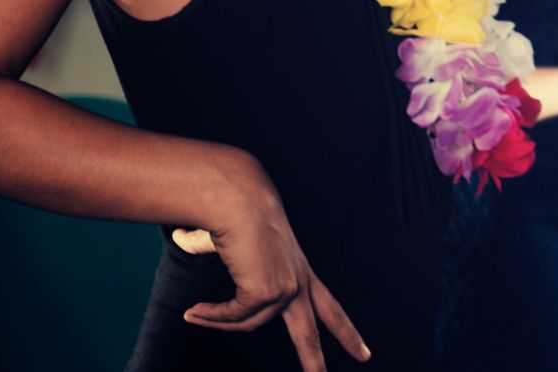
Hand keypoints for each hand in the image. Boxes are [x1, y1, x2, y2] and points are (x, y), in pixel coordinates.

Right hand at [172, 171, 367, 370]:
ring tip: (195, 313)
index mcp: (303, 272)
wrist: (240, 201)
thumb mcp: (251, 255)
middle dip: (316, 361)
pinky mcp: (266, 291)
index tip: (362, 352)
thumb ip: (245, 283)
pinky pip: (232, 317)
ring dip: (218, 321)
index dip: (346, 332)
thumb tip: (218, 311)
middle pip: (311, 331)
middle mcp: (299, 282)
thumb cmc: (241, 220)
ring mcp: (284, 287)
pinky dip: (211, 315)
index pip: (331, 307)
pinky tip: (195, 310)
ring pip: (248, 323)